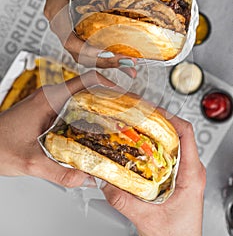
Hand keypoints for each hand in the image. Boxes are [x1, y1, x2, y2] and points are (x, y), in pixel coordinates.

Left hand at [0, 71, 116, 186]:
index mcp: (49, 99)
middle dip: (108, 98)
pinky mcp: (47, 111)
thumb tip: (85, 177)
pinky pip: (73, 107)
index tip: (124, 93)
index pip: (85, 81)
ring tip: (115, 120)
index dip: (108, 84)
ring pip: (81, 98)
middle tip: (125, 111)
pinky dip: (86, 115)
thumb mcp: (30, 162)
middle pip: (87, 88)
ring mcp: (49, 103)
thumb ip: (58, 172)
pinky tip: (93, 130)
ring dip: (98, 107)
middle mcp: (51, 97)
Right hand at [15, 0, 136, 77]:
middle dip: (105, 61)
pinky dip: (104, 55)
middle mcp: (61, 27)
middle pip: (80, 54)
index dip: (90, 51)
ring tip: (129, 63)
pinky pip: (88, 50)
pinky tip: (121, 56)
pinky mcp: (76, 33)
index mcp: (57, 13)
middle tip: (129, 62)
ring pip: (84, 56)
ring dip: (106, 62)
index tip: (111, 54)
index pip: (70, 41)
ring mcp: (67, 32)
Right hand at [102, 110, 205, 235]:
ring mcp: (185, 172)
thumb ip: (124, 202)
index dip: (169, 118)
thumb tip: (107, 183)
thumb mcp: (148, 220)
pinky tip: (139, 148)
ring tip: (138, 127)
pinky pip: (167, 153)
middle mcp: (191, 169)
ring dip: (154, 133)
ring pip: (172, 142)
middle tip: (139, 116)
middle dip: (157, 122)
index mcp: (192, 174)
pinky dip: (153, 146)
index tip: (153, 112)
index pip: (186, 133)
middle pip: (178, 133)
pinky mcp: (178, 176)